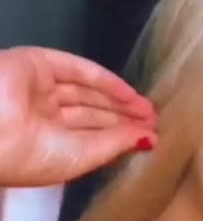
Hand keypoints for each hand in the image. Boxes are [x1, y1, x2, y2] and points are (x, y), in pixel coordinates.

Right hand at [0, 46, 157, 186]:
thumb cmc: (30, 156)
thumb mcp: (80, 157)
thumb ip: (114, 146)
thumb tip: (148, 140)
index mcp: (44, 147)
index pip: (88, 140)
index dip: (118, 139)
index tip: (149, 140)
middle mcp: (40, 118)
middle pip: (91, 115)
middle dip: (122, 119)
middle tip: (154, 123)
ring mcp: (38, 89)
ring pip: (87, 92)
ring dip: (118, 101)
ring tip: (148, 110)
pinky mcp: (36, 63)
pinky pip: (78, 69)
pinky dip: (105, 80)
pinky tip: (130, 94)